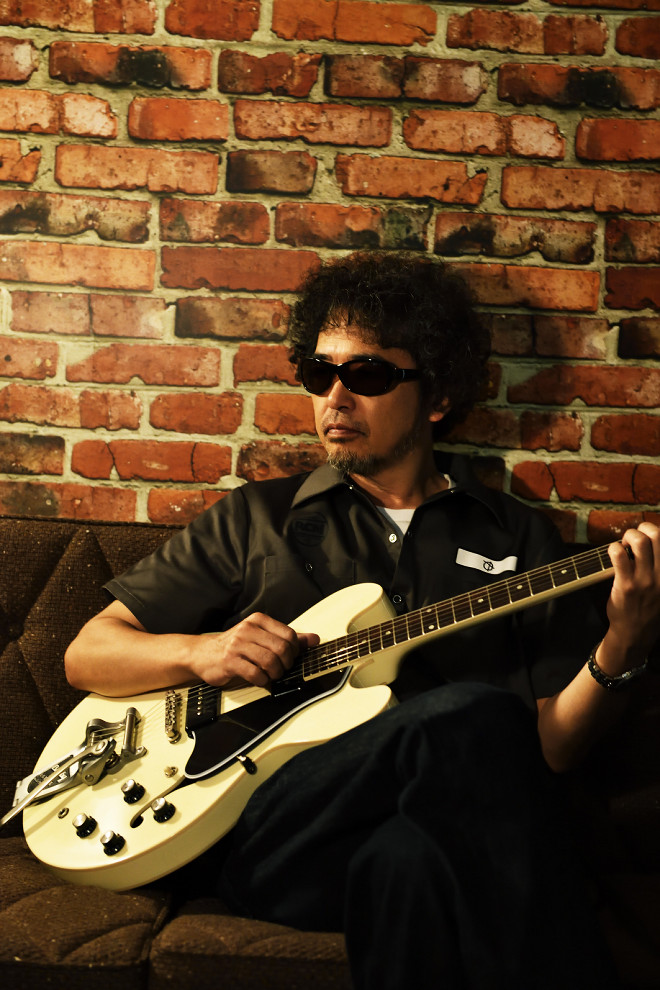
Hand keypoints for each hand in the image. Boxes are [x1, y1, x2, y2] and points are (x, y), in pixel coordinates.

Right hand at [188, 613, 319, 687]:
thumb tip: (314, 639)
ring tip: (271, 675)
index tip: (290, 658)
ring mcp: (238, 644)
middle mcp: (248, 629)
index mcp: (258, 620)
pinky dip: (262, 680)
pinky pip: (256, 674)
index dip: (295, 650)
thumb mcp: (261, 638)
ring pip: (270, 661)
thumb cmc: (236, 646)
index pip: (289, 634)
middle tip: (281, 669)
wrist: (203, 654)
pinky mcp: (230, 661)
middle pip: (282, 648)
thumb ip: (288, 638)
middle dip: (286, 664)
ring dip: (275, 673)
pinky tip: (260, 679)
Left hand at [604, 522, 659, 667]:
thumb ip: (659, 568)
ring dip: (629, 536)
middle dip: (644, 528)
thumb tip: (652, 546)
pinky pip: (618, 555)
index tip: (650, 537)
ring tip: (624, 545)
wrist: (635, 633)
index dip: (658, 532)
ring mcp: (645, 579)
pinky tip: (614, 554)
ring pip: (638, 541)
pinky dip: (614, 548)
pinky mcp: (626, 584)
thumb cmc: (649, 608)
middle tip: (635, 537)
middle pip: (657, 535)